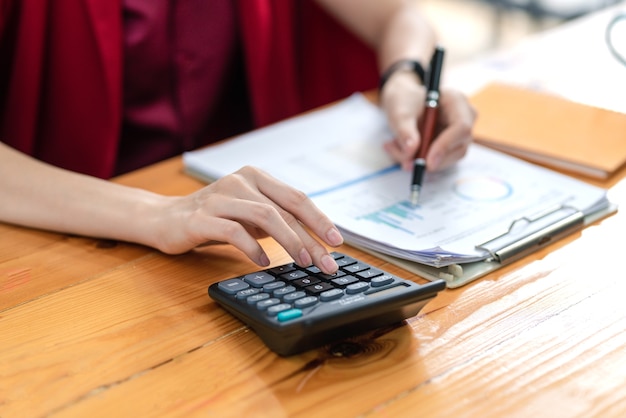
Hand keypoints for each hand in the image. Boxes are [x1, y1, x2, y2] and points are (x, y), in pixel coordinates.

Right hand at [150, 166, 343, 273]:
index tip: (337, 241)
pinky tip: (263, 261)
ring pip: (265, 216)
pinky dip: (253, 248)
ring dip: (289, 242)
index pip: (296, 197)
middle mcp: (240, 181)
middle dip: (310, 238)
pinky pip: (234, 231)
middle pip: (285, 208)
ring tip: (303, 262)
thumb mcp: (250, 215)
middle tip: (326, 263)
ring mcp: (219, 197)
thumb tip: (316, 240)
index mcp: (256, 177)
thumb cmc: (215, 218)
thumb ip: (277, 219)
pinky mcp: (201, 217)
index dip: (319, 220)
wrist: (164, 219)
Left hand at [379, 72, 475, 171]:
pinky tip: (399, 149)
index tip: (427, 161)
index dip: (446, 146)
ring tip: (393, 147)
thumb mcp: (399, 112)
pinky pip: (437, 162)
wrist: (403, 102)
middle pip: (459, 147)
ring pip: (447, 159)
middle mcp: (464, 118)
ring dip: (419, 160)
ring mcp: (458, 134)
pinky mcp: (449, 147)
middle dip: (431, 159)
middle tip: (406, 164)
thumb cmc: (404, 100)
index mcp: (456, 101)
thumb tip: (411, 151)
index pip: (461, 127)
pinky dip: (417, 160)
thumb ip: (404, 130)